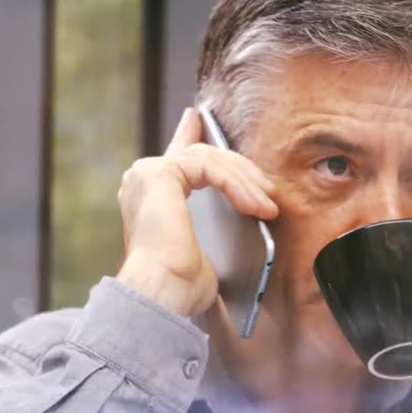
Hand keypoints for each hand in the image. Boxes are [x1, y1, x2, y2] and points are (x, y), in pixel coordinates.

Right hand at [115, 107, 277, 317]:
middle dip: (241, 171)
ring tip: (269, 206)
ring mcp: (147, 174)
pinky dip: (237, 184)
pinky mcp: (159, 173)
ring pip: (209, 158)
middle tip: (269, 190)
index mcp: (148, 198)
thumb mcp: (203, 253)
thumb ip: (210, 230)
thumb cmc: (180, 287)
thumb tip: (239, 231)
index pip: (176, 158)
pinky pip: (209, 166)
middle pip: (201, 157)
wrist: (162, 294)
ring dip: (246, 181)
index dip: (189, 135)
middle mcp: (142, 181)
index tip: (198, 118)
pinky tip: (255, 206)